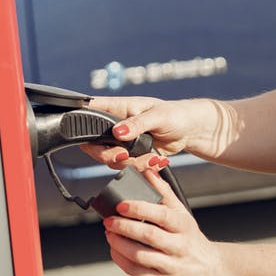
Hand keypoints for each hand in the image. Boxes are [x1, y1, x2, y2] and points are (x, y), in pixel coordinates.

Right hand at [83, 96, 233, 167]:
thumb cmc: (176, 114)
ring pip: (111, 160)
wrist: (190, 130)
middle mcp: (116, 125)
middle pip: (95, 144)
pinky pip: (127, 167)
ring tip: (152, 158)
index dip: (85, 121)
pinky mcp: (132, 155)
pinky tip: (156, 161)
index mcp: (119, 108)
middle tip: (126, 156)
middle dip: (109, 155)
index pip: (91, 110)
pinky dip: (142, 168)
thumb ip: (137, 124)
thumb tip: (118, 132)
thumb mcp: (158, 116)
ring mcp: (123, 142)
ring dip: (131, 164)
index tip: (95, 136)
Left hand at [102, 169, 220, 275]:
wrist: (209, 269)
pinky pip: (137, 272)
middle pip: (149, 236)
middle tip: (109, 221)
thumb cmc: (190, 238)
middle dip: (124, 227)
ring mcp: (172, 267)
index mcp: (184, 226)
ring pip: (140, 256)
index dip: (140, 209)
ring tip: (109, 234)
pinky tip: (115, 250)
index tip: (121, 205)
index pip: (162, 215)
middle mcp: (180, 247)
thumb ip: (164, 193)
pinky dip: (122, 260)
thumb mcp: (182, 214)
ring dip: (119, 245)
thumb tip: (148, 172)